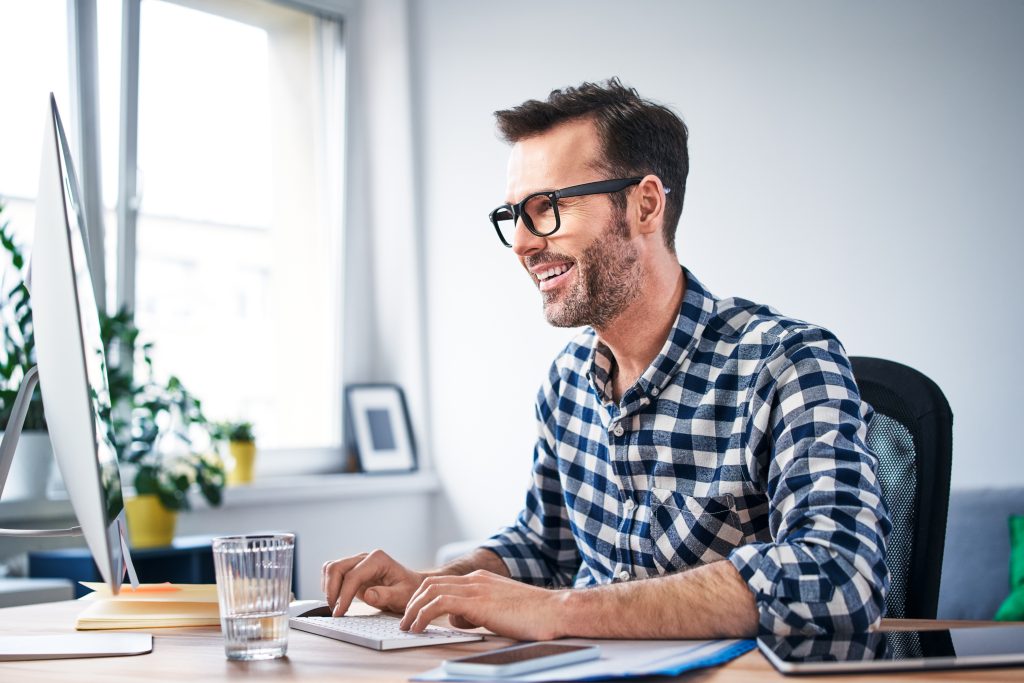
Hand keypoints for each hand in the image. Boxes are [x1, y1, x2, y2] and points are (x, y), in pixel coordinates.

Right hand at [322, 549, 426, 616]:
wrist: (411, 587)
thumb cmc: (409, 590)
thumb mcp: (402, 596)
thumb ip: (386, 595)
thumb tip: (368, 594)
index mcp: (378, 559)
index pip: (353, 575)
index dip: (344, 595)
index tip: (339, 612)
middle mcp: (365, 558)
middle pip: (336, 568)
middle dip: (332, 591)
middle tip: (336, 611)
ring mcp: (357, 563)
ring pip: (331, 569)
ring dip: (328, 588)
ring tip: (335, 607)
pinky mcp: (352, 571)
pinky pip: (332, 574)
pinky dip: (329, 586)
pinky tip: (337, 601)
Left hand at [399, 570, 566, 640]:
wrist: (555, 611)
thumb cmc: (534, 616)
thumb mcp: (499, 610)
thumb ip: (478, 610)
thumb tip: (459, 619)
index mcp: (481, 579)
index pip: (443, 582)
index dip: (424, 597)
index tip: (415, 613)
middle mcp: (476, 579)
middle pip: (431, 583)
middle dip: (413, 602)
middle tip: (406, 620)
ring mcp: (476, 588)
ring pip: (431, 591)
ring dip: (414, 609)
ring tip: (407, 626)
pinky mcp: (477, 601)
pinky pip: (439, 603)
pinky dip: (423, 615)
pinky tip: (419, 628)